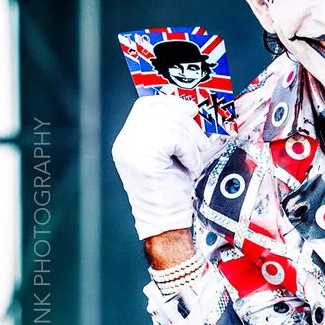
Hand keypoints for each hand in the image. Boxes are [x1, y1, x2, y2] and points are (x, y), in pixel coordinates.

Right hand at [111, 95, 224, 239]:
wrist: (165, 222)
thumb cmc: (170, 190)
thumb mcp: (167, 154)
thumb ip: (169, 130)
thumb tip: (189, 107)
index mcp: (127, 139)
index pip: (146, 105)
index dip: (170, 102)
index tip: (190, 109)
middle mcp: (125, 142)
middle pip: (160, 110)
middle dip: (187, 122)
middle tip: (199, 141)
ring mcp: (132, 150)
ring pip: (171, 123)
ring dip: (192, 141)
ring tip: (193, 159)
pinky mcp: (145, 160)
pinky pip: (176, 139)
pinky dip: (191, 152)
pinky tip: (190, 167)